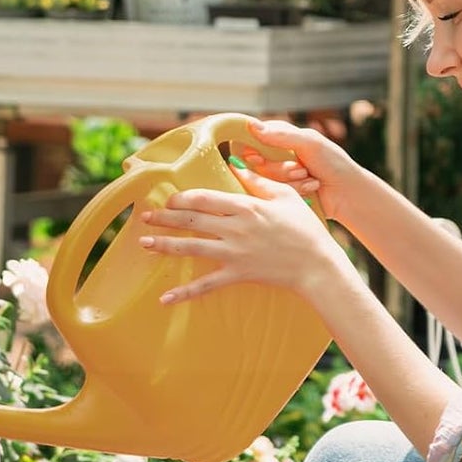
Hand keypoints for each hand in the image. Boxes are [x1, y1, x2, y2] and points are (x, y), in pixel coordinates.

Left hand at [139, 160, 345, 304]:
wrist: (317, 265)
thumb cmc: (305, 229)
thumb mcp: (285, 196)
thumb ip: (258, 180)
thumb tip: (236, 163)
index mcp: (245, 206)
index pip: (204, 198)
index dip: (182, 198)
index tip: (169, 199)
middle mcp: (235, 228)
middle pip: (191, 220)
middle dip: (164, 218)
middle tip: (144, 217)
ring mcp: (234, 253)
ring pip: (192, 247)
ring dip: (165, 245)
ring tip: (143, 243)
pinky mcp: (237, 274)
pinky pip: (206, 285)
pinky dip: (184, 293)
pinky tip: (164, 298)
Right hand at [236, 118, 372, 224]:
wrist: (347, 192)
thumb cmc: (332, 162)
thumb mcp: (308, 143)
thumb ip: (280, 135)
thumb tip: (251, 125)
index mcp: (282, 137)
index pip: (253, 139)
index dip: (252, 149)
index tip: (257, 157)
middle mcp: (277, 155)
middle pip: (257, 163)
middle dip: (279, 169)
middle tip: (300, 169)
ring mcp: (280, 176)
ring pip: (267, 180)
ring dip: (290, 180)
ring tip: (310, 178)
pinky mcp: (284, 193)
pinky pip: (277, 193)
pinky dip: (296, 190)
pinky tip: (311, 187)